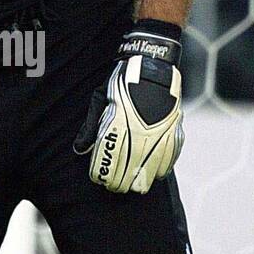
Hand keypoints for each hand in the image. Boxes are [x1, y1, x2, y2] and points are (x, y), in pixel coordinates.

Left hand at [74, 25, 183, 193]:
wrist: (152, 65)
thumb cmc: (121, 82)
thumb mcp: (100, 100)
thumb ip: (90, 127)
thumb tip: (80, 149)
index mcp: (117, 127)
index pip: (108, 163)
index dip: (103, 176)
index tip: (100, 180)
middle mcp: (138, 134)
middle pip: (128, 172)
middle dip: (119, 184)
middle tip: (115, 187)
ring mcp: (158, 135)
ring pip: (150, 172)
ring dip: (140, 181)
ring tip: (134, 186)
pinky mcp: (174, 132)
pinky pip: (169, 160)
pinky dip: (161, 170)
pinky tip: (154, 174)